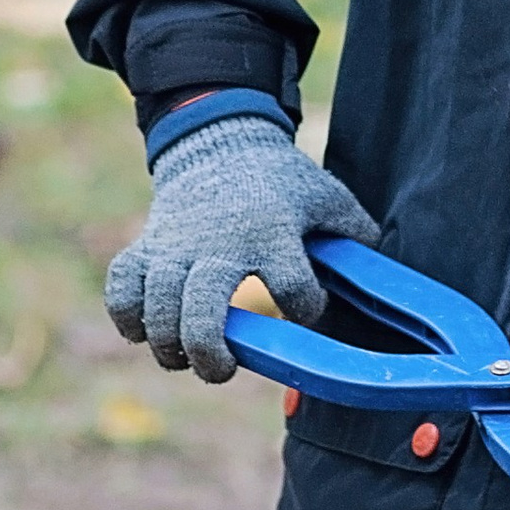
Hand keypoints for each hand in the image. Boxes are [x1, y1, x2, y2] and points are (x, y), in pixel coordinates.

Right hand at [102, 116, 381, 381]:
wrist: (219, 141)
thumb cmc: (279, 180)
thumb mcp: (326, 196)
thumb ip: (354, 233)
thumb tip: (387, 275)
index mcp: (272, 232)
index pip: (292, 288)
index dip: (305, 306)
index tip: (306, 303)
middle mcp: (219, 244)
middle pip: (201, 312)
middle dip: (210, 352)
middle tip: (223, 367)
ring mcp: (176, 246)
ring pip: (157, 307)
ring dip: (168, 344)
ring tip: (185, 357)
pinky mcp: (147, 246)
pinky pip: (122, 287)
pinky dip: (126, 315)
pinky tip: (143, 330)